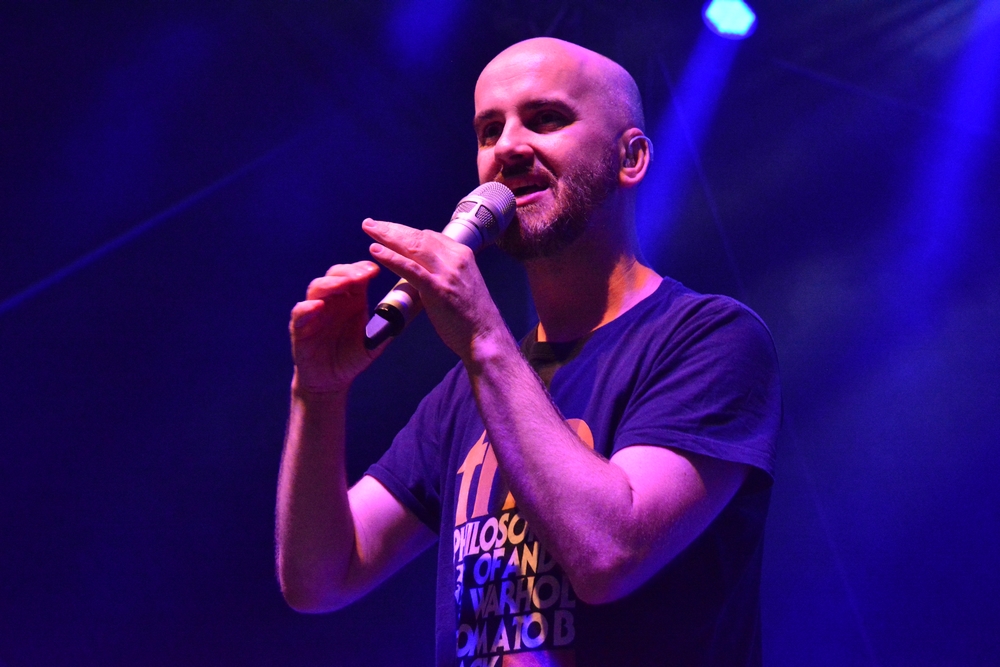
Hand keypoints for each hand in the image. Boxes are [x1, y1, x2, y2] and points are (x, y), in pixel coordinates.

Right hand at [289, 261, 382, 393]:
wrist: (331, 381)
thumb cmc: (352, 358)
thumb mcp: (374, 343)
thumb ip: (387, 327)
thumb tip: (407, 313)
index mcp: (351, 300)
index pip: (354, 276)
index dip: (362, 269)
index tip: (375, 270)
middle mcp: (332, 301)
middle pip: (335, 276)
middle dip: (348, 272)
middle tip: (363, 274)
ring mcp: (314, 312)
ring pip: (317, 288)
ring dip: (330, 284)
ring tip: (344, 284)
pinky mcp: (299, 327)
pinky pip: (300, 313)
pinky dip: (307, 308)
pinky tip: (318, 307)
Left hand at [362, 218, 507, 361]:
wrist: (485, 336)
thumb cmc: (472, 316)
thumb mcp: (461, 284)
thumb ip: (444, 272)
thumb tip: (423, 268)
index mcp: (462, 255)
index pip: (429, 236)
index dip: (405, 231)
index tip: (388, 230)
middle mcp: (455, 258)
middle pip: (418, 236)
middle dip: (392, 228)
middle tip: (370, 224)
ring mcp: (447, 273)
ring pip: (413, 247)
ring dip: (387, 236)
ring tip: (369, 229)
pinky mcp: (438, 289)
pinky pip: (410, 269)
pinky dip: (391, 258)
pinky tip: (375, 251)